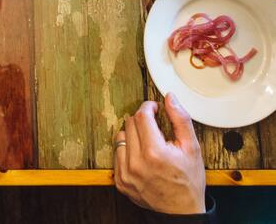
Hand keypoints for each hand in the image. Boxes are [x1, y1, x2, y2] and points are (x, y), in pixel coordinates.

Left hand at [114, 94, 205, 214]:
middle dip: (142, 120)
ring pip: (121, 137)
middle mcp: (136, 164)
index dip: (148, 107)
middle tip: (155, 126)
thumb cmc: (188, 181)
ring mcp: (126, 174)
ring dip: (133, 134)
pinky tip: (141, 155)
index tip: (154, 108)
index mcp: (154, 153)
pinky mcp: (120, 182)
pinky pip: (117, 154)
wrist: (182, 212)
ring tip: (148, 142)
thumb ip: (180, 119)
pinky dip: (127, 150)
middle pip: (130, 124)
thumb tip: (170, 98)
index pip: (141, 116)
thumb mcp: (192, 147)